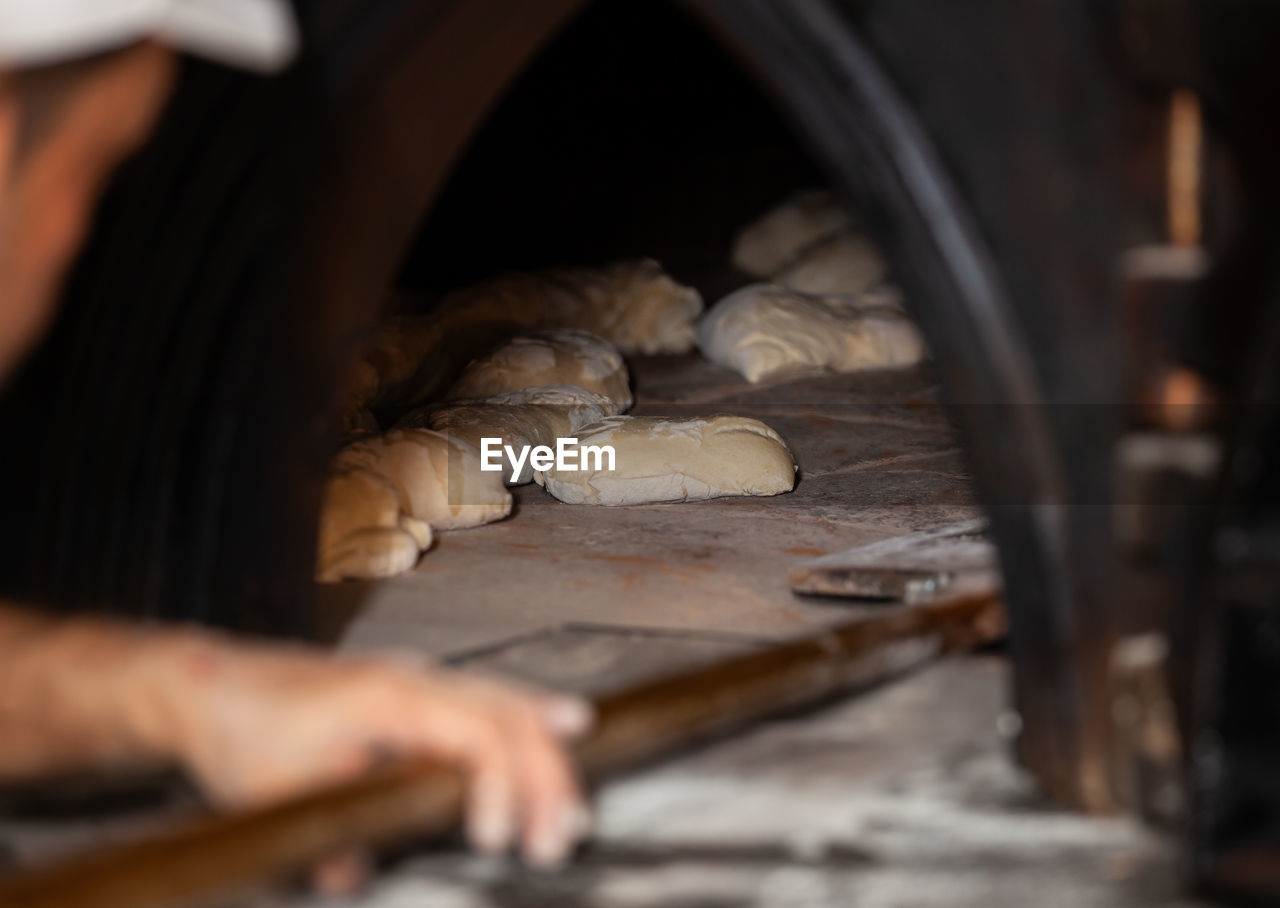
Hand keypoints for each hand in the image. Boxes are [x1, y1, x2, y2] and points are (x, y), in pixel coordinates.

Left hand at [154, 635, 592, 870]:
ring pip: (505, 701)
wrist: (212, 683)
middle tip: (565, 831)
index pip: (474, 731)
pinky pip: (488, 700)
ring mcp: (419, 680)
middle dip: (546, 772)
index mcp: (387, 695)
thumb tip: (360, 873)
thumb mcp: (276, 792)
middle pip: (507, 714)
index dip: (500, 783)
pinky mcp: (415, 692)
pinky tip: (559, 727)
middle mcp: (415, 678)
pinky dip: (528, 720)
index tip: (498, 837)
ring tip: (574, 803)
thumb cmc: (244, 725)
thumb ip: (329, 834)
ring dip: (544, 752)